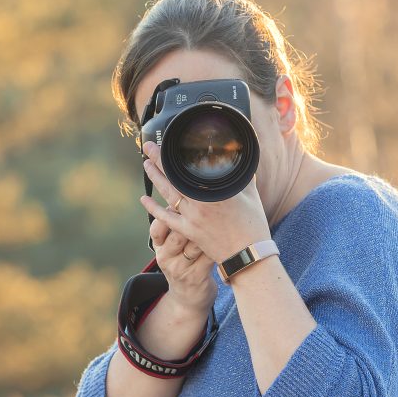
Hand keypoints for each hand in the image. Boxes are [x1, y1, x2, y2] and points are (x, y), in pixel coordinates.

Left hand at [140, 140, 271, 265]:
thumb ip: (241, 175)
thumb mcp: (249, 193)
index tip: (168, 142)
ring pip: (167, 194)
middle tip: (148, 147)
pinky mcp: (189, 231)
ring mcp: (192, 217)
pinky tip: (145, 199)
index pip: (190, 167)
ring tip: (146, 165)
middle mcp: (200, 202)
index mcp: (216, 190)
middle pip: (174, 177)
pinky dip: (154, 209)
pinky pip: (166, 218)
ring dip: (155, 178)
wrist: (248, 255)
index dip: (176, 153)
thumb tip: (241, 158)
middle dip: (158, 160)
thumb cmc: (252, 224)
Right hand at [147, 212, 216, 317]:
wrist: (187, 299)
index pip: (157, 228)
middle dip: (192, 219)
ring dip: (208, 231)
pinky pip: (208, 256)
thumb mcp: (172, 248)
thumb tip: (184, 194)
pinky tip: (226, 236)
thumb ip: (175, 225)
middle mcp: (166, 258)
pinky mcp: (196, 277)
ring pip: (194, 244)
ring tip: (219, 218)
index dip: (168, 213)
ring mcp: (180, 269)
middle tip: (208, 207)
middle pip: (177, 233)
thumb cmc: (184, 264)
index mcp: (158, 247)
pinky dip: (217, 245)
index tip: (183, 202)